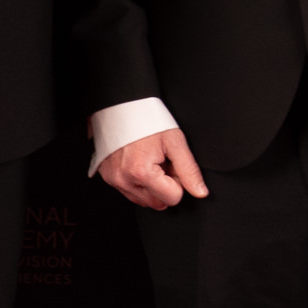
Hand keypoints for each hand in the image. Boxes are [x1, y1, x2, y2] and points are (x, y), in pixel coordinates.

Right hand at [94, 126, 208, 212]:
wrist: (121, 105)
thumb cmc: (147, 118)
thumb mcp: (175, 141)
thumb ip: (189, 170)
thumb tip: (200, 192)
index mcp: (142, 172)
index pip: (173, 198)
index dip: (178, 181)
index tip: (172, 163)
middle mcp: (125, 180)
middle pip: (158, 203)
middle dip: (165, 186)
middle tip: (162, 162)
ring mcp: (114, 180)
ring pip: (144, 201)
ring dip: (151, 186)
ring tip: (150, 161)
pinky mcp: (108, 178)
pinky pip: (130, 192)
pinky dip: (138, 182)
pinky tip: (139, 162)